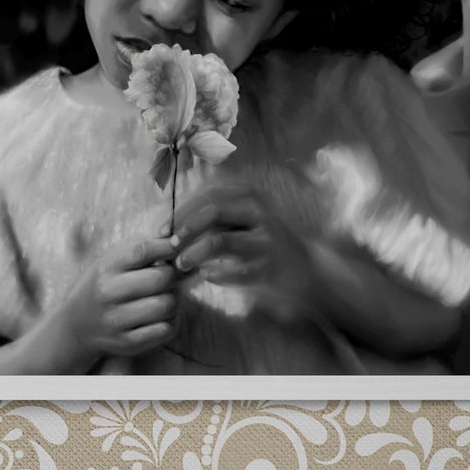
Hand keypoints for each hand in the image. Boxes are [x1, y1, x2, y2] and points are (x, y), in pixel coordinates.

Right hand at [9, 233, 177, 374]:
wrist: (77, 326)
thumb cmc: (104, 285)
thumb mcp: (113, 261)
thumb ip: (142, 246)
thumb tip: (174, 236)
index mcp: (106, 268)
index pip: (142, 250)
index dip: (167, 246)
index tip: (176, 248)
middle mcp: (108, 293)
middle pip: (161, 278)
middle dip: (173, 276)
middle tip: (169, 278)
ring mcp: (116, 320)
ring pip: (167, 305)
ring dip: (174, 300)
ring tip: (164, 297)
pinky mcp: (127, 343)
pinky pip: (166, 329)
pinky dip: (171, 321)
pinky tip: (161, 317)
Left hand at [170, 183, 313, 298]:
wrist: (306, 269)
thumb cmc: (264, 242)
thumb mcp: (243, 217)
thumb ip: (213, 214)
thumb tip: (169, 221)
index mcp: (250, 195)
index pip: (207, 194)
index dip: (181, 210)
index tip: (162, 228)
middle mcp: (260, 211)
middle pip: (212, 211)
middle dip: (184, 229)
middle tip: (168, 247)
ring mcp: (266, 238)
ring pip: (218, 241)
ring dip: (193, 254)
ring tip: (182, 265)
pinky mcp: (269, 265)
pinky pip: (231, 271)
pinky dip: (215, 274)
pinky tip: (208, 276)